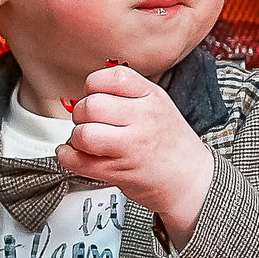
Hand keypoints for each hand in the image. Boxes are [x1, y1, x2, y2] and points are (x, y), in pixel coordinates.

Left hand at [60, 62, 215, 245]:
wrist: (191, 179)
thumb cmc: (170, 143)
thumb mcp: (159, 105)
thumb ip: (128, 93)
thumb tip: (89, 89)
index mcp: (152, 97)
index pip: (112, 77)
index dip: (94, 84)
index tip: (94, 94)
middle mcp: (142, 120)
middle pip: (92, 105)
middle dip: (81, 113)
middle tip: (87, 120)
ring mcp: (131, 147)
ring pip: (84, 134)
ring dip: (76, 136)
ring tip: (85, 139)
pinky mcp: (119, 172)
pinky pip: (79, 162)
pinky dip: (67, 157)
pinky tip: (72, 153)